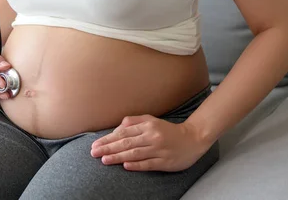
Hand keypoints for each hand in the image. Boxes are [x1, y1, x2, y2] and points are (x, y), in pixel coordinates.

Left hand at [90, 114, 210, 171]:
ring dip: (118, 157)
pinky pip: (148, 164)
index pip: (123, 132)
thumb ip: (134, 122)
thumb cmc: (168, 130)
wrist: (193, 138)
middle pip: (126, 143)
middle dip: (108, 148)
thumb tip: (117, 129)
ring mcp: (159, 150)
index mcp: (147, 126)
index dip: (108, 139)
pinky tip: (125, 166)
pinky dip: (136, 165)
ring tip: (104, 160)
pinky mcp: (165, 162)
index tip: (96, 144)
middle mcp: (152, 137)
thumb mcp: (151, 120)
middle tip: (94, 153)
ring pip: (135, 153)